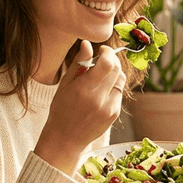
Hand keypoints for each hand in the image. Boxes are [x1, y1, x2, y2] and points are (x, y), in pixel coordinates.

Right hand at [34, 42, 125, 174]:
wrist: (66, 138)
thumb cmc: (61, 110)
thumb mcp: (65, 84)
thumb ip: (78, 63)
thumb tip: (86, 44)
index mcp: (84, 89)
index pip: (107, 64)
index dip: (108, 53)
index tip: (102, 50)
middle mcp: (100, 99)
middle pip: (117, 70)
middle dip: (112, 60)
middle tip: (102, 60)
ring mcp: (110, 107)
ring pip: (121, 80)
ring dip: (114, 73)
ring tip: (101, 76)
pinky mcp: (115, 114)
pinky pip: (119, 92)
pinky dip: (113, 86)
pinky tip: (101, 90)